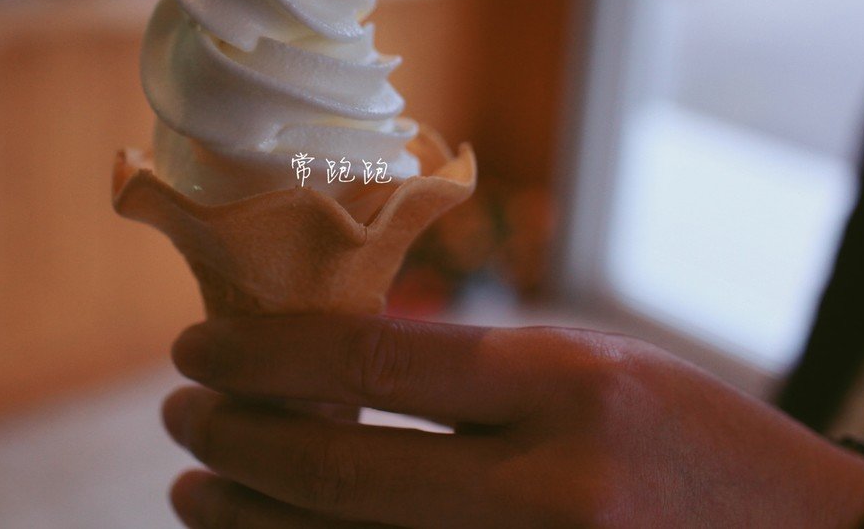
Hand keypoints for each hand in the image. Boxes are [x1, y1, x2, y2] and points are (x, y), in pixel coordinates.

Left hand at [162, 315, 863, 527]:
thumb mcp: (582, 363)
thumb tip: (318, 371)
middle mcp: (552, 485)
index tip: (194, 350)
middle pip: (341, 476)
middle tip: (181, 419)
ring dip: (252, 524)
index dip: (261, 359)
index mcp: (564, 382)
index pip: (370, 366)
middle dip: (236, 444)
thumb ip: (461, 371)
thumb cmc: (682, 429)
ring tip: (196, 490)